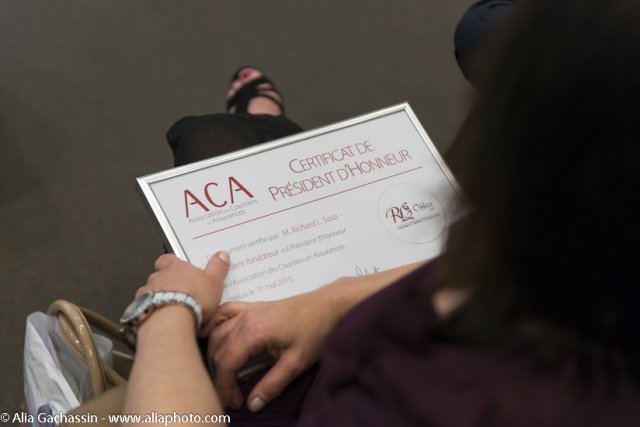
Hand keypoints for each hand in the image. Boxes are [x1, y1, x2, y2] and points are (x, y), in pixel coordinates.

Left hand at [136, 251, 229, 331]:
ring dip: (158, 297)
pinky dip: (152, 311)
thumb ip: (217, 268)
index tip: (179, 266)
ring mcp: (148, 293)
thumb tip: (221, 256)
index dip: (172, 262)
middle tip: (179, 290)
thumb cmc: (191, 299)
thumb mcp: (214, 282)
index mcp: (175, 267)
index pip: (168, 258)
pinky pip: (145, 308)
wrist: (171, 320)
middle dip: (167, 282)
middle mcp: (159, 278)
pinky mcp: (142, 310)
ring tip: (171, 307)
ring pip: (150, 291)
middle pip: (159, 275)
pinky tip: (161, 318)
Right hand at [207, 284, 341, 411]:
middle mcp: (245, 318)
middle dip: (220, 375)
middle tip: (231, 395)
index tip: (232, 402)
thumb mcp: (296, 363)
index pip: (227, 363)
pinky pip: (224, 312)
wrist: (331, 304)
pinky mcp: (253, 307)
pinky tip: (208, 334)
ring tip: (223, 375)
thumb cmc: (316, 329)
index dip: (224, 386)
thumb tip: (253, 404)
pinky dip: (213, 324)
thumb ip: (272, 384)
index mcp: (253, 331)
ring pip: (217, 332)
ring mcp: (248, 310)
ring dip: (215, 354)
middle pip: (218, 349)